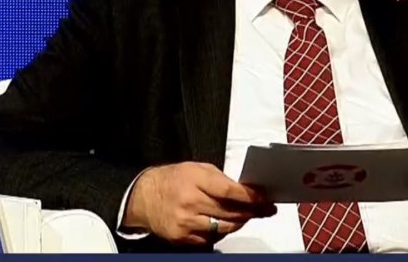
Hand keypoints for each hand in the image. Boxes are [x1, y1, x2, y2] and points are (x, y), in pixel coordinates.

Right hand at [121, 162, 276, 244]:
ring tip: (248, 216)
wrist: (143, 197)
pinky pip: (210, 238)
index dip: (250, 196)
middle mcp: (190, 202)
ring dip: (239, 222)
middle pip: (230, 211)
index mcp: (194, 180)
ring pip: (224, 227)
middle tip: (264, 209)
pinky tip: (226, 224)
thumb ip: (219, 179)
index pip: (228, 191)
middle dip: (251, 211)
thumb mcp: (195, 168)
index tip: (263, 198)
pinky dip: (221, 231)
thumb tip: (244, 190)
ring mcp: (186, 222)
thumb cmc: (170, 180)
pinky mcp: (182, 237)